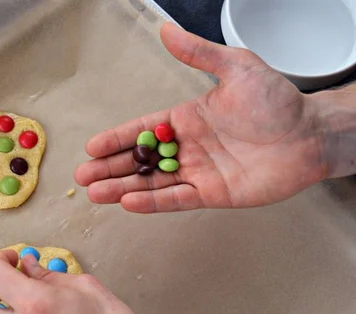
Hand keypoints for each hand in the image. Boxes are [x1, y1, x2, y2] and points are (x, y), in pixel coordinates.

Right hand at [75, 23, 326, 212]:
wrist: (310, 134)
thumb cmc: (277, 101)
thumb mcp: (236, 67)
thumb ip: (198, 54)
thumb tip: (166, 30)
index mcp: (186, 118)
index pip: (141, 130)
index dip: (116, 139)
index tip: (92, 147)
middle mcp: (187, 147)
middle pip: (139, 160)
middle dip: (110, 168)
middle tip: (83, 176)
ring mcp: (198, 172)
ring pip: (152, 183)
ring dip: (123, 188)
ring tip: (95, 193)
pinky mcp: (212, 194)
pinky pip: (177, 199)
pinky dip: (153, 202)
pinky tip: (129, 202)